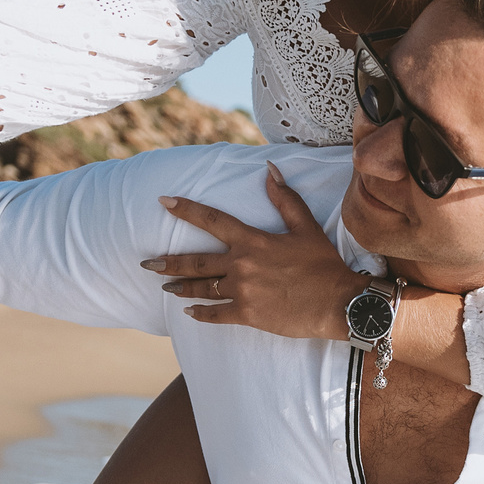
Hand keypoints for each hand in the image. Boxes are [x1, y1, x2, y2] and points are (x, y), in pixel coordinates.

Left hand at [146, 164, 367, 339]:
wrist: (337, 302)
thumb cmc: (323, 264)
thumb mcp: (306, 227)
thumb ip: (285, 199)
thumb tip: (270, 169)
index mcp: (253, 241)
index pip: (212, 220)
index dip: (186, 209)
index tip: (163, 202)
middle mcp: (241, 265)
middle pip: (195, 262)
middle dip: (167, 262)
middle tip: (145, 263)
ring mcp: (242, 291)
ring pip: (202, 288)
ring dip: (180, 287)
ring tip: (164, 287)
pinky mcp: (247, 315)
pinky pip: (216, 315)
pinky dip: (200, 315)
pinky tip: (189, 313)